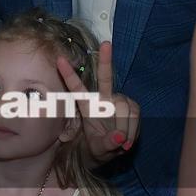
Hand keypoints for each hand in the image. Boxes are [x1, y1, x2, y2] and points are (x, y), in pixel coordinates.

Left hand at [57, 41, 140, 163]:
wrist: (113, 151)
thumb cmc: (99, 148)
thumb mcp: (99, 151)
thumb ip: (107, 144)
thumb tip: (119, 137)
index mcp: (88, 106)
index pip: (76, 89)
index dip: (69, 75)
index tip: (59, 60)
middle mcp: (103, 98)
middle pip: (105, 78)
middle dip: (105, 60)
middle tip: (105, 44)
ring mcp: (118, 100)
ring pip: (124, 109)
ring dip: (125, 129)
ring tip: (121, 143)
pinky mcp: (132, 105)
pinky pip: (135, 115)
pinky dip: (133, 131)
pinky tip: (128, 139)